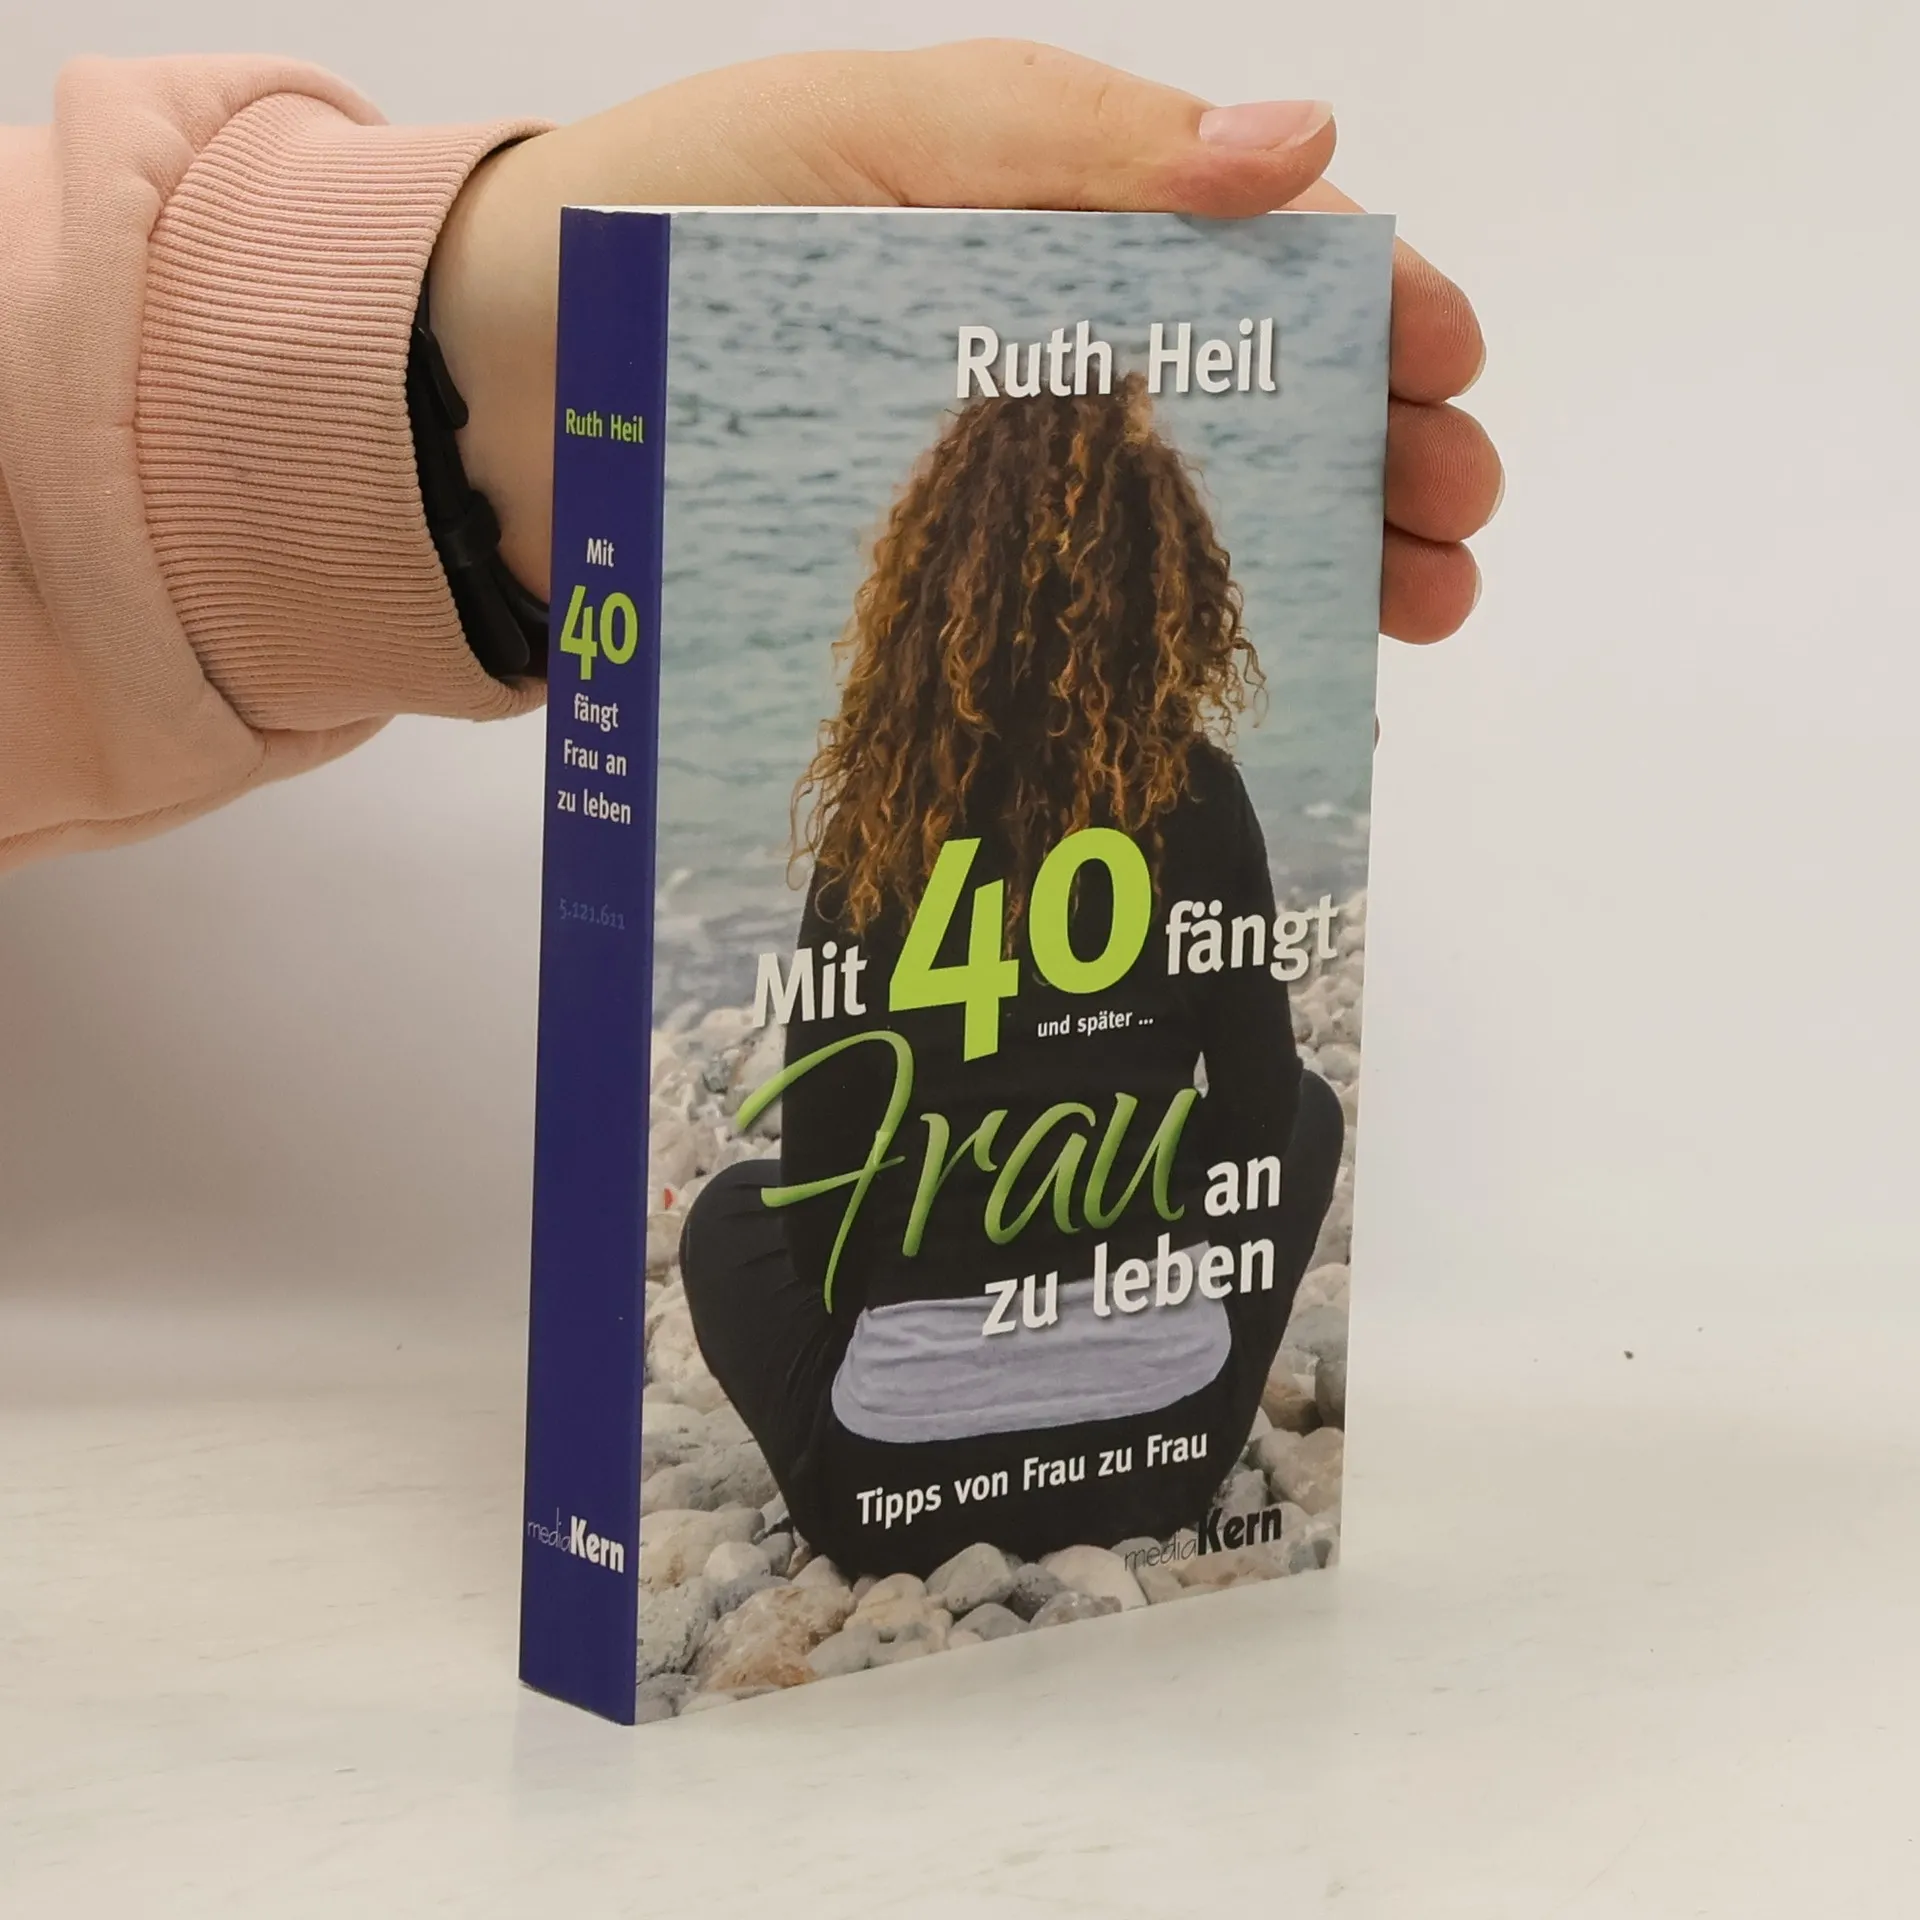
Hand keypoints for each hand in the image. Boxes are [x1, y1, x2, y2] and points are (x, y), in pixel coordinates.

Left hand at [430, 40, 1499, 637]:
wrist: (488, 393)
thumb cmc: (665, 227)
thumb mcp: (879, 129)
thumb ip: (1079, 140)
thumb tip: (1298, 151)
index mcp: (1041, 224)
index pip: (1248, 261)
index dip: (1367, 305)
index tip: (1448, 369)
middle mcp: (1034, 356)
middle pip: (1247, 401)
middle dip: (1376, 453)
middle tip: (1453, 525)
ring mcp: (988, 486)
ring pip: (1187, 522)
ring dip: (1318, 559)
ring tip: (1412, 613)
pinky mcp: (929, 598)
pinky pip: (1083, 621)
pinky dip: (1180, 648)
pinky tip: (1257, 674)